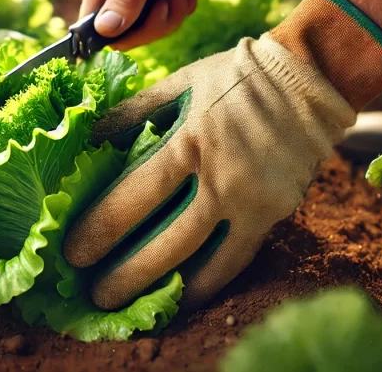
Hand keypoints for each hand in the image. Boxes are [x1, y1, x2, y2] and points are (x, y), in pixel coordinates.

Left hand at [63, 35, 355, 309]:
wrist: (308, 78)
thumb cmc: (235, 76)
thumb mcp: (179, 83)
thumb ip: (133, 112)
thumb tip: (87, 136)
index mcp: (191, 140)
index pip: (136, 196)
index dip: (100, 229)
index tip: (73, 253)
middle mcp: (223, 177)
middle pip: (166, 242)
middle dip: (125, 275)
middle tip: (94, 295)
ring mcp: (253, 201)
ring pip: (203, 261)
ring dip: (164, 288)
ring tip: (131, 305)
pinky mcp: (275, 214)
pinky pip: (237, 259)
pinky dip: (208, 283)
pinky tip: (182, 296)